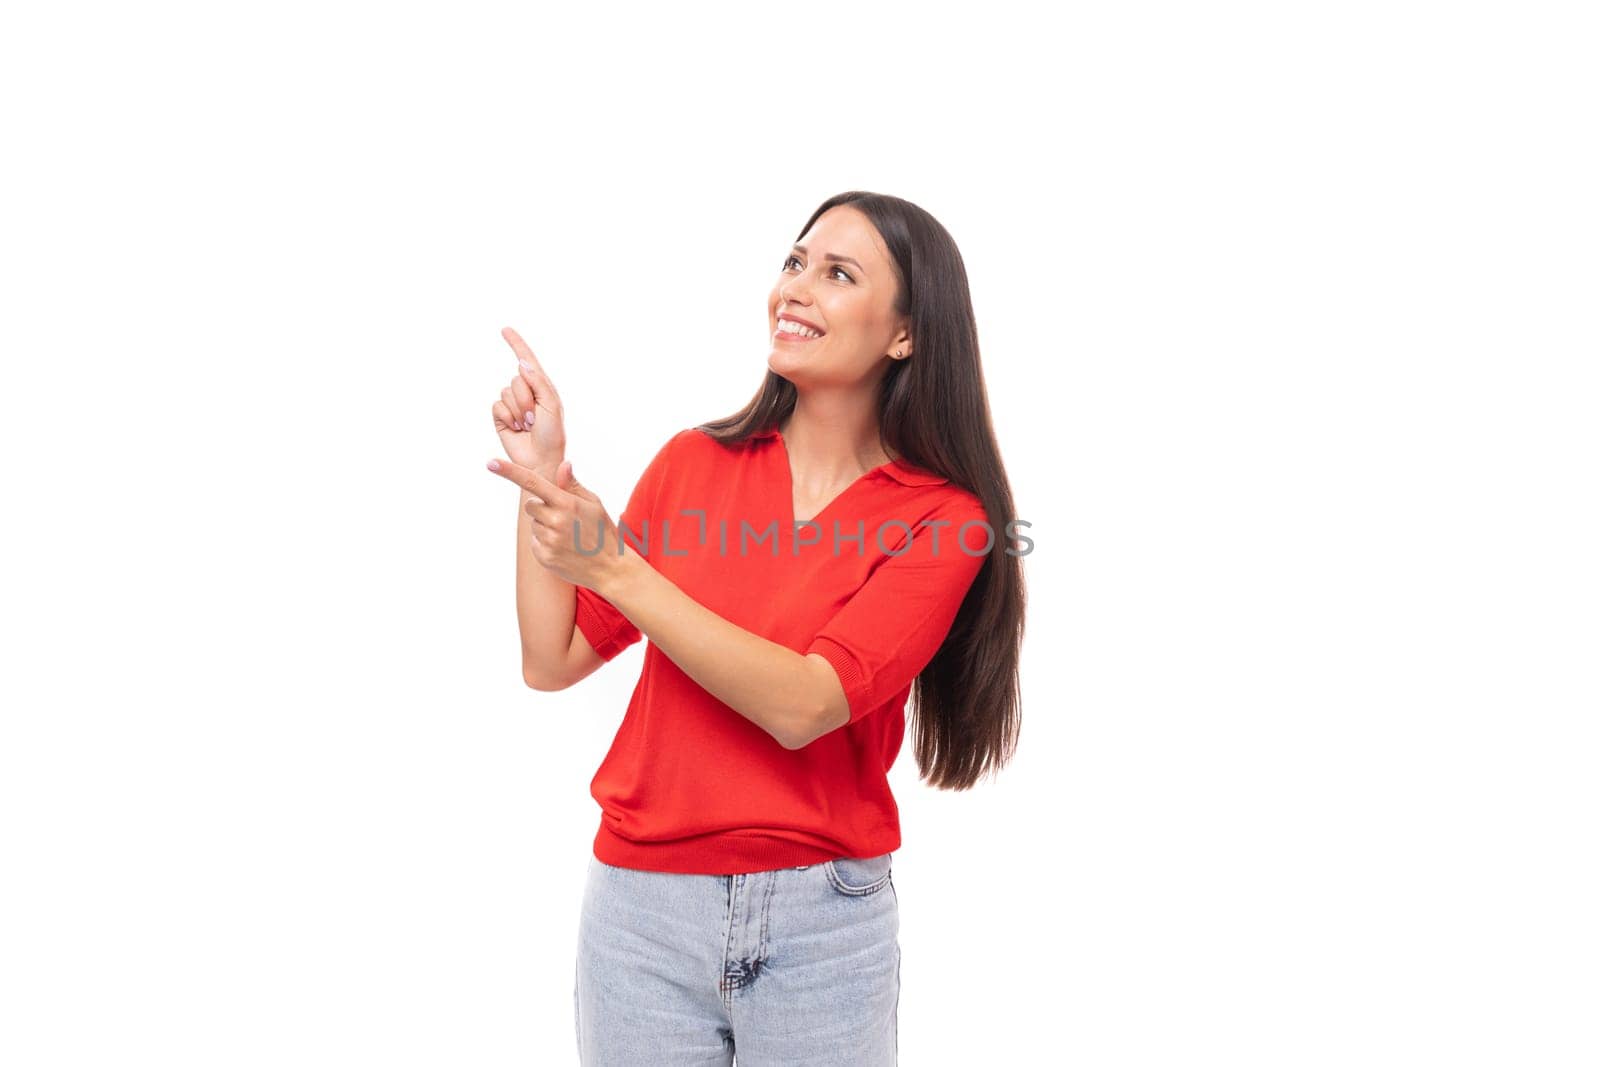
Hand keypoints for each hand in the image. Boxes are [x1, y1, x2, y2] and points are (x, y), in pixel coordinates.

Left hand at [485, 456, 629, 590]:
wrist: (610, 568)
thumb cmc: (603, 531)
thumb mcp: (593, 504)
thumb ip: (573, 485)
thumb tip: (563, 464)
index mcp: (567, 503)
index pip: (532, 482)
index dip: (509, 471)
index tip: (490, 462)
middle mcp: (555, 521)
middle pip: (530, 504)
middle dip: (542, 507)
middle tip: (565, 517)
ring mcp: (548, 541)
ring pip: (533, 524)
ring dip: (545, 525)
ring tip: (568, 535)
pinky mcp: (543, 556)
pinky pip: (535, 541)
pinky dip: (545, 542)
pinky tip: (564, 547)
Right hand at [491, 326, 566, 472]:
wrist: (540, 459)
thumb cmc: (552, 435)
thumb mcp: (552, 406)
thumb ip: (539, 383)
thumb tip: (523, 363)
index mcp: (541, 387)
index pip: (527, 360)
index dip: (516, 344)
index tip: (505, 329)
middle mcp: (526, 392)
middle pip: (517, 378)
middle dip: (526, 398)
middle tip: (535, 418)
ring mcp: (512, 404)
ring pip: (506, 392)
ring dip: (518, 410)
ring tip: (528, 425)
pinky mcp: (500, 416)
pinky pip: (497, 405)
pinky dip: (508, 417)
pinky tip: (517, 428)